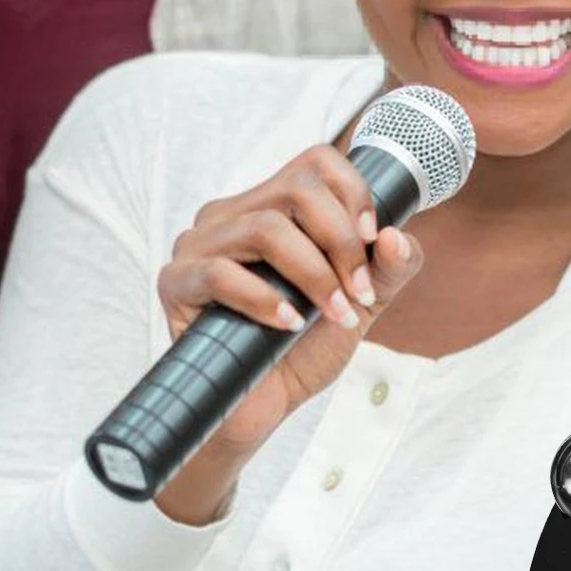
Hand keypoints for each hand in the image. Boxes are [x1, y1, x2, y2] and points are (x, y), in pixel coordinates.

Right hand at [153, 144, 422, 521]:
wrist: (259, 409)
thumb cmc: (301, 349)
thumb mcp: (361, 304)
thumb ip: (390, 269)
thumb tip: (394, 236)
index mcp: (273, 205)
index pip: (316, 161)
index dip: (354, 192)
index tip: (373, 239)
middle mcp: (233, 214)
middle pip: (297, 189)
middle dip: (342, 241)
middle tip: (360, 291)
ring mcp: (199, 244)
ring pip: (264, 227)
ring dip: (314, 274)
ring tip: (333, 312)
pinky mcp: (176, 282)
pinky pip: (221, 273)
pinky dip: (266, 300)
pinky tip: (288, 325)